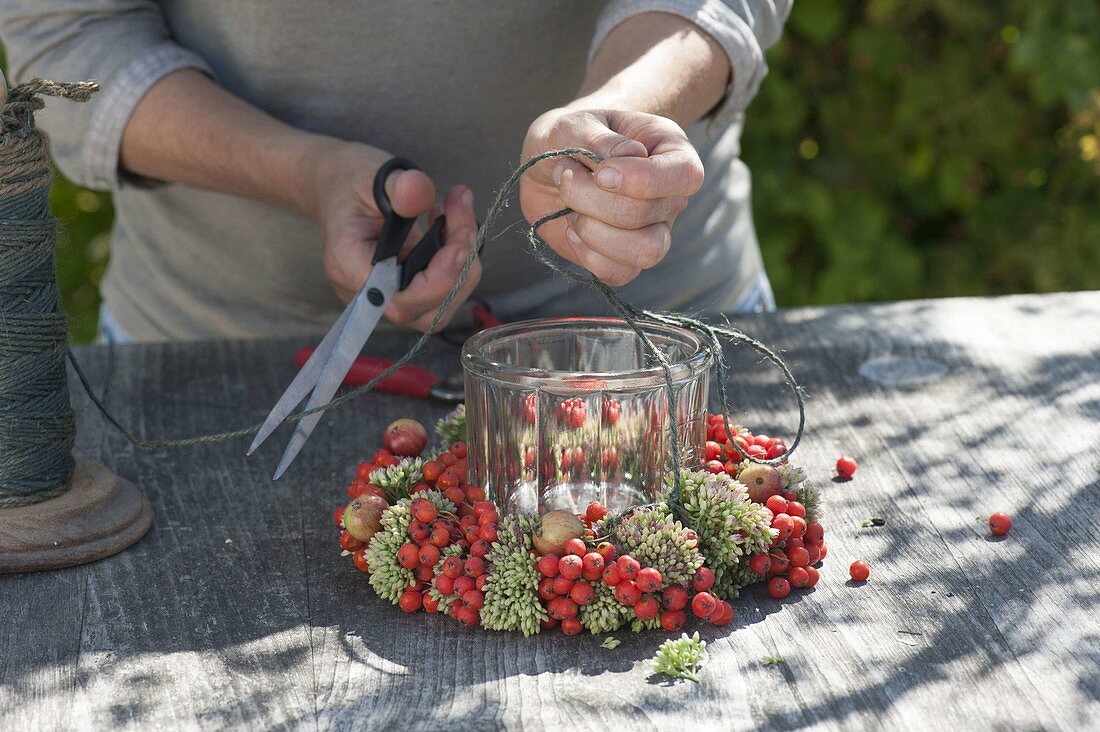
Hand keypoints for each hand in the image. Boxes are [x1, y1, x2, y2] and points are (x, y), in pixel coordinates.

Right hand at [303, 141, 481, 330]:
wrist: (338, 189)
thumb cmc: (349, 183)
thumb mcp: (372, 174)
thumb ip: (398, 186)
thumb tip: (420, 192)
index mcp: (348, 266)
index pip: (398, 299)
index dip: (437, 281)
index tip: (459, 244)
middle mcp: (367, 292)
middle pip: (427, 311)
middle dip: (459, 271)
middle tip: (465, 222)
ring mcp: (388, 297)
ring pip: (441, 307)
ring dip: (464, 265)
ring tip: (458, 216)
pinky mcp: (406, 292)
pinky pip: (442, 293)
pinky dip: (459, 263)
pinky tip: (452, 228)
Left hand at [519, 108, 703, 285]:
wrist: (550, 165)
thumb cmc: (570, 137)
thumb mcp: (576, 124)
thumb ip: (599, 139)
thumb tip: (627, 157)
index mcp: (671, 152)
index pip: (686, 175)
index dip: (642, 179)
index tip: (600, 173)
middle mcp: (670, 196)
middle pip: (645, 213)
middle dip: (590, 197)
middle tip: (564, 173)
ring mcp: (652, 231)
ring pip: (644, 252)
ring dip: (592, 230)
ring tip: (570, 205)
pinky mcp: (626, 259)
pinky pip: (619, 273)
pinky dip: (586, 253)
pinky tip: (571, 229)